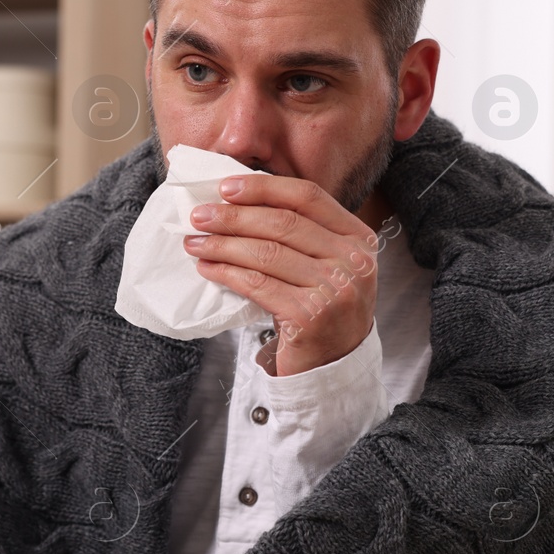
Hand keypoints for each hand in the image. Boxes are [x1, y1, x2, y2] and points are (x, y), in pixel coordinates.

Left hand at [183, 174, 378, 376]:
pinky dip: (227, 272)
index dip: (264, 188)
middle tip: (200, 216)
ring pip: (266, 253)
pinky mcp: (309, 315)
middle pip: (283, 223)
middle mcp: (353, 261)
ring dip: (223, 244)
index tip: (226, 187)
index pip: (308, 197)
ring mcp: (334, 289)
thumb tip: (240, 200)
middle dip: (234, 216)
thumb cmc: (323, 309)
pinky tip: (208, 267)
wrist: (334, 366)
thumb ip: (302, 233)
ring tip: (196, 242)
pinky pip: (257, 284)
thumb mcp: (327, 264)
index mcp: (358, 238)